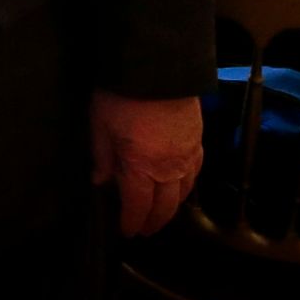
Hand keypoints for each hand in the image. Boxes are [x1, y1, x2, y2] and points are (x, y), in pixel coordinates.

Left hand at [90, 90, 203, 236]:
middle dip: (155, 221)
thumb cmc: (121, 96)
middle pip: (165, 205)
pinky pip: (196, 172)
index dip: (133, 221)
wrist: (158, 68)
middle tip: (145, 230)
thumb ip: (102, 157)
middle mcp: (169, 168)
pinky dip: (188, 185)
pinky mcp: (199, 140)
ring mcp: (188, 155)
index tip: (128, 232)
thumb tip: (101, 181)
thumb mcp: (100, 125)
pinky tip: (182, 186)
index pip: (138, 205)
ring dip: (173, 207)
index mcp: (141, 167)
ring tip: (162, 213)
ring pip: (184, 191)